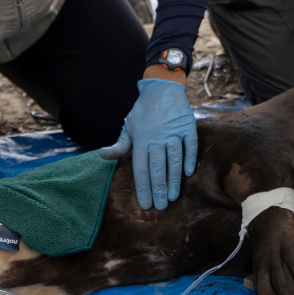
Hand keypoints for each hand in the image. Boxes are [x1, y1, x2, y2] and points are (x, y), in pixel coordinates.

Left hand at [99, 78, 196, 209]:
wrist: (162, 87)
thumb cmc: (143, 110)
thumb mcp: (128, 126)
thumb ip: (119, 145)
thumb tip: (102, 156)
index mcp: (141, 139)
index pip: (141, 168)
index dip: (143, 187)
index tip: (146, 204)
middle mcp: (157, 137)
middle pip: (158, 167)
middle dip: (159, 189)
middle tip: (161, 207)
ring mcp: (174, 131)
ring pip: (174, 159)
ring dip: (174, 179)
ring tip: (174, 196)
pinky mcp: (188, 126)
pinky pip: (190, 145)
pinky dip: (189, 159)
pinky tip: (188, 173)